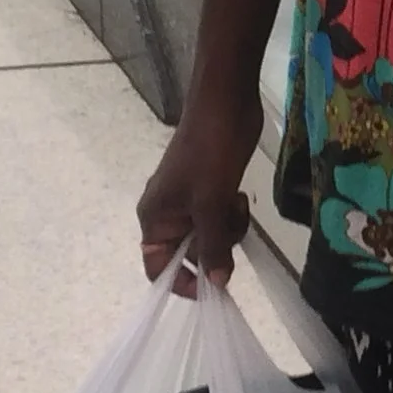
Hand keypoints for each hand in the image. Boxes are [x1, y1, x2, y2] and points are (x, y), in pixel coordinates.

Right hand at [137, 89, 260, 284]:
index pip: (158, 268)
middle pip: (189, 254)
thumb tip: (216, 284)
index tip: (213, 288)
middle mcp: (167, 214)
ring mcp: (189, 201)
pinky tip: (239, 194)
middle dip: (214, 247)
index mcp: (154, 219)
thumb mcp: (210, 204)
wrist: (226, 105)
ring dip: (228, 228)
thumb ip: (212, 246)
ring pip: (210, 236)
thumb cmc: (209, 153)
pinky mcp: (210, 189)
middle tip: (229, 226)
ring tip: (235, 203)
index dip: (182, 282)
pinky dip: (231, 213)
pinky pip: (220, 217)